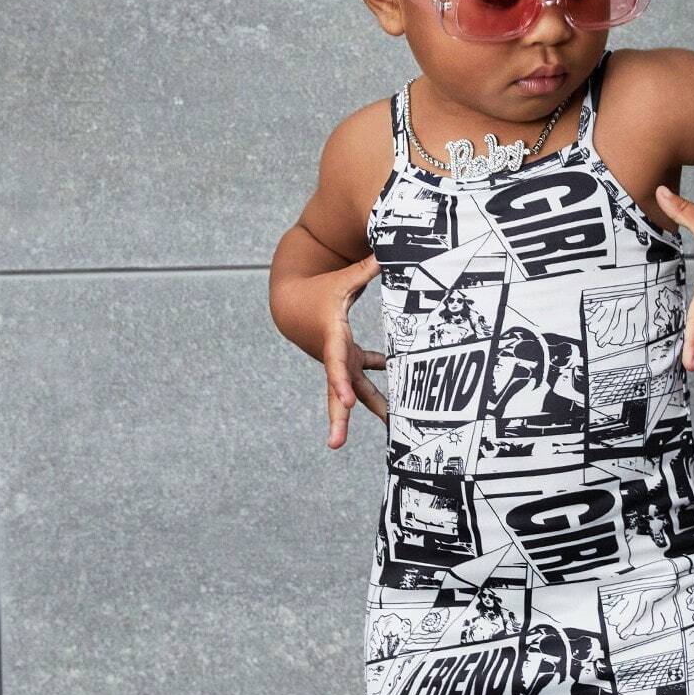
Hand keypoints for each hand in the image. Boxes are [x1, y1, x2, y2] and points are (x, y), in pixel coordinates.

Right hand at [314, 252, 387, 447]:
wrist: (292, 303)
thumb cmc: (319, 290)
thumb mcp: (344, 279)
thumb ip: (368, 269)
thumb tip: (389, 250)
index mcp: (333, 338)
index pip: (336, 364)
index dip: (341, 383)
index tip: (348, 403)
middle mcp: (334, 357)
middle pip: (336, 392)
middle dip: (338, 419)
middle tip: (336, 444)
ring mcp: (340, 363)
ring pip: (354, 393)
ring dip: (373, 409)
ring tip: (393, 430)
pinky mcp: (346, 363)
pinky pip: (363, 380)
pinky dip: (380, 387)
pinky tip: (402, 400)